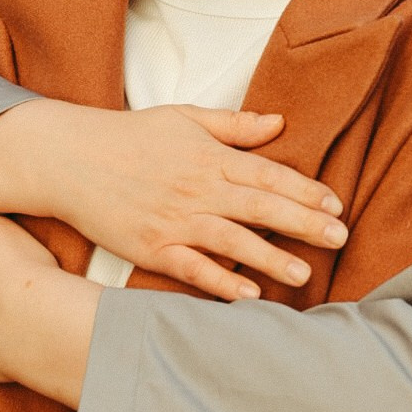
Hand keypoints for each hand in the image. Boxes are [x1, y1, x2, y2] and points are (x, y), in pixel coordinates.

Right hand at [0, 100, 347, 301]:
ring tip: (304, 274)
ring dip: (269, 257)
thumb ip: (233, 124)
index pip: (268, 173)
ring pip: (231, 241)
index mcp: (209, 156)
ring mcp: (174, 220)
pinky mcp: (151, 248)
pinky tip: (248, 294)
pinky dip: (220, 282)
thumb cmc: (129, 135)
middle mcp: (197, 189)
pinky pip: (192, 268)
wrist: (69, 158)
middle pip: (260, 207)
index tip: (335, 204)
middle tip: (341, 239)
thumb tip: (278, 122)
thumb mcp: (184, 117)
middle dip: (303, 224)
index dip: (304, 190)